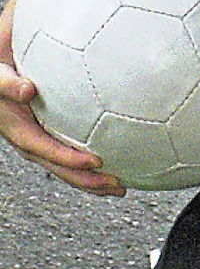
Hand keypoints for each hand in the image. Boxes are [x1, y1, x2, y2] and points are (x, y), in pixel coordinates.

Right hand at [0, 0, 125, 196]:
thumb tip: (27, 91)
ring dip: (90, 178)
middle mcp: (27, 134)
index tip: (94, 162)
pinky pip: (69, 149)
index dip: (66, 158)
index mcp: (14, 124)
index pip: (41, 147)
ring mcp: (38, 134)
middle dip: (85, 179)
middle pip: (57, 164)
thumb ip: (6, 82)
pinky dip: (89, 162)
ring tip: (119, 186)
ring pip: (64, 163)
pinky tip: (114, 164)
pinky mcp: (49, 129)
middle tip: (116, 184)